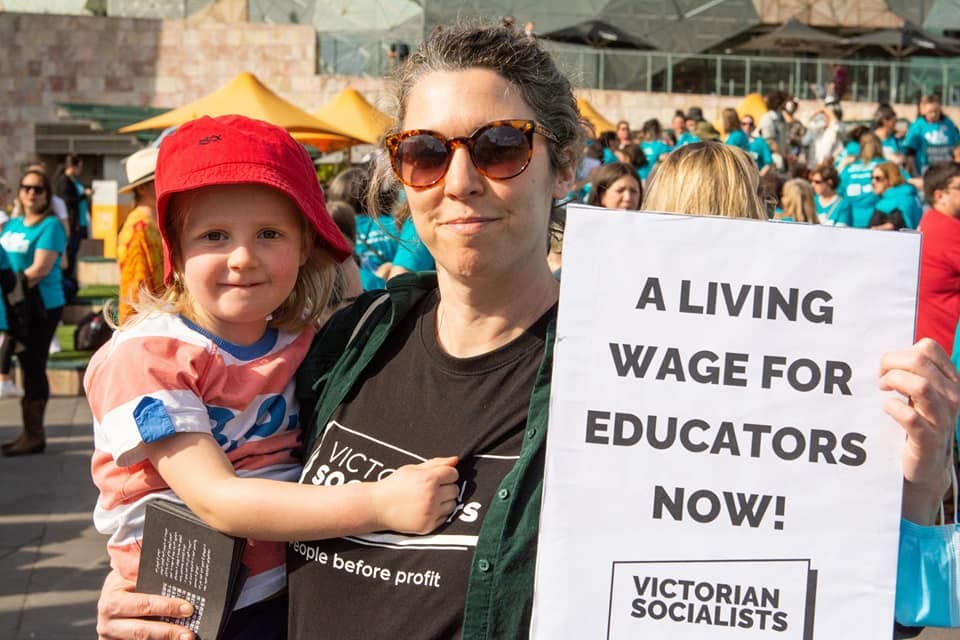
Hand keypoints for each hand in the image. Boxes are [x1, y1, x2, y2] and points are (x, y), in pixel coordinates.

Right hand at [97, 568, 195, 639]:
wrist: (110, 600)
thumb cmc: (126, 585)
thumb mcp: (130, 576)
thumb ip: (146, 574)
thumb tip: (175, 573)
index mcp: (112, 600)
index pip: (143, 604)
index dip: (167, 607)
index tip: (188, 608)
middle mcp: (107, 622)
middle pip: (142, 630)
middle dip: (168, 631)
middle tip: (189, 633)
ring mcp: (110, 637)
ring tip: (185, 638)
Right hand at [373, 457, 459, 533]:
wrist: (377, 507)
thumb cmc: (394, 485)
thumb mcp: (413, 469)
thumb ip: (436, 463)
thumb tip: (455, 460)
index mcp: (429, 479)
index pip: (453, 474)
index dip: (447, 474)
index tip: (440, 476)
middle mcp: (432, 496)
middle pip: (455, 489)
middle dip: (446, 487)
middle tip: (431, 488)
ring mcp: (431, 512)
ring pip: (452, 505)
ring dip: (445, 501)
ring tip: (429, 499)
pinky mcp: (428, 525)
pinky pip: (445, 518)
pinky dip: (438, 513)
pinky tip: (425, 509)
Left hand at [879, 339, 959, 523]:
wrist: (926, 465)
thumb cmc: (918, 423)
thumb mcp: (920, 395)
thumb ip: (910, 373)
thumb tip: (885, 357)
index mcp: (950, 380)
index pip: (929, 348)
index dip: (900, 352)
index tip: (886, 367)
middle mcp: (952, 396)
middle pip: (920, 361)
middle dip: (891, 364)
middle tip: (880, 380)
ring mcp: (943, 419)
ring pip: (921, 386)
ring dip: (893, 382)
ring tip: (882, 390)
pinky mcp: (929, 440)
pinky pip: (911, 417)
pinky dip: (893, 408)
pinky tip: (887, 408)